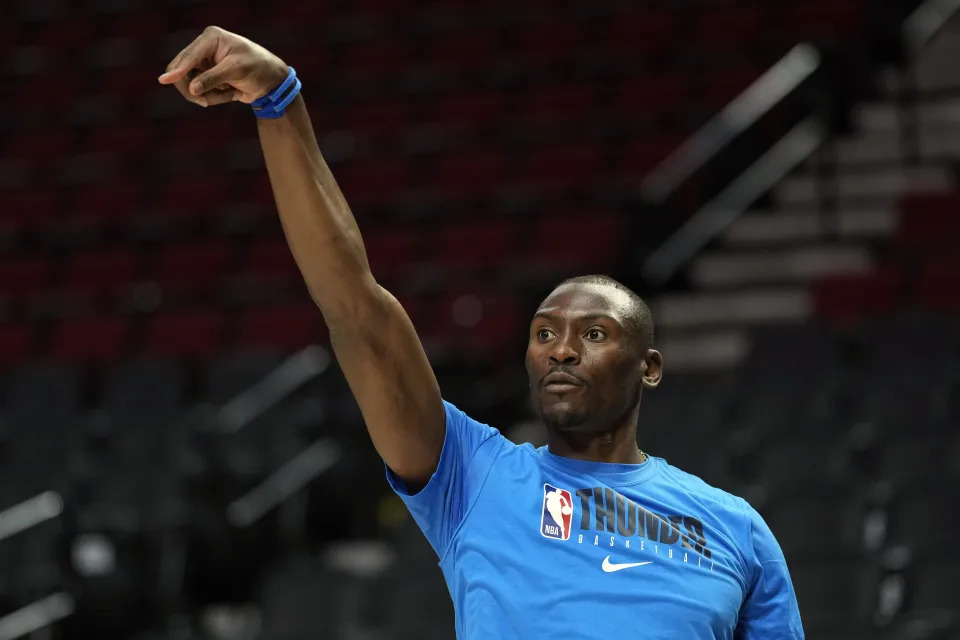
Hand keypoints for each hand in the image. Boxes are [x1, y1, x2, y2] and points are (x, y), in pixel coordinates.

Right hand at [158, 26, 288, 106]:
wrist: (272, 81)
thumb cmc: (258, 68)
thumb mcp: (236, 71)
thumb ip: (213, 78)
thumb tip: (192, 88)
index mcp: (211, 38)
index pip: (189, 56)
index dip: (177, 70)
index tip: (164, 80)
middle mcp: (203, 48)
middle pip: (181, 71)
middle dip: (194, 89)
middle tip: (205, 102)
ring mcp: (204, 63)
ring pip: (189, 85)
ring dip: (208, 95)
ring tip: (230, 93)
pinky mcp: (207, 77)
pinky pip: (200, 92)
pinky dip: (214, 97)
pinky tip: (231, 93)